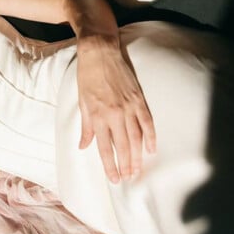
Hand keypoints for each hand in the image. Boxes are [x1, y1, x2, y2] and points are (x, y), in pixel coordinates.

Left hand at [76, 35, 155, 182]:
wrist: (99, 53)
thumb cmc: (87, 77)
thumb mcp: (82, 102)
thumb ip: (85, 127)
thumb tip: (84, 146)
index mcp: (97, 116)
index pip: (104, 148)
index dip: (110, 166)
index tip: (114, 179)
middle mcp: (114, 115)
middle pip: (123, 147)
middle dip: (126, 166)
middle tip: (129, 179)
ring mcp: (129, 107)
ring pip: (136, 138)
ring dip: (138, 156)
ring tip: (139, 170)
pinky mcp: (139, 99)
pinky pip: (147, 123)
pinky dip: (150, 137)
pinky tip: (151, 149)